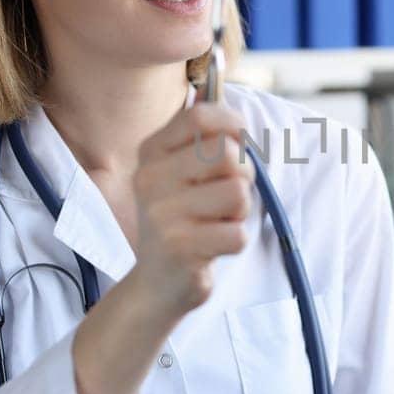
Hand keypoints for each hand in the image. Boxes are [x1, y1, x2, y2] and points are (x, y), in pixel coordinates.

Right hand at [130, 102, 254, 320]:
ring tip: (217, 222)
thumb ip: (205, 141)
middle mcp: (150, 179)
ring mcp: (162, 214)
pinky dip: (234, 242)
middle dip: (244, 174)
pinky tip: (212, 247)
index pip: (199, 117)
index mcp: (151, 153)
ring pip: (237, 194)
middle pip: (226, 154)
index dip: (233, 125)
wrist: (155, 282)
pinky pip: (237, 235)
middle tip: (230, 195)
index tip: (240, 142)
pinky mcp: (180, 248)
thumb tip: (231, 110)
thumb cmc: (182, 219)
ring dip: (239, 212)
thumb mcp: (182, 174)